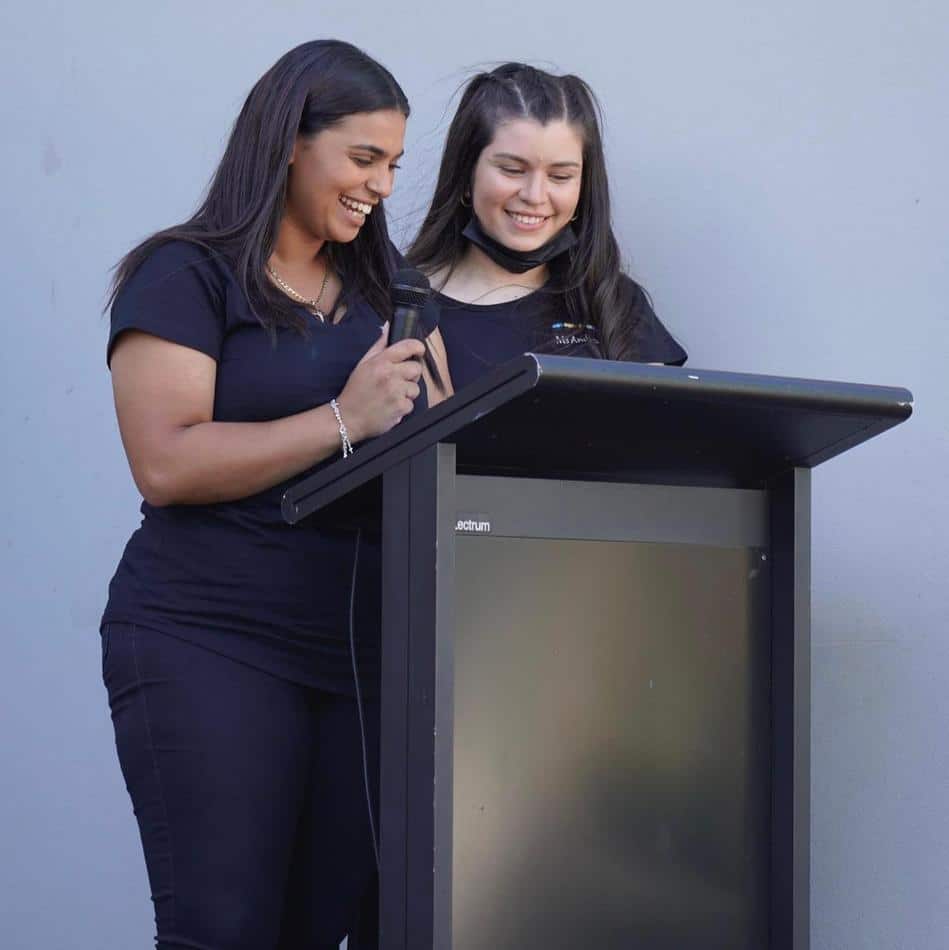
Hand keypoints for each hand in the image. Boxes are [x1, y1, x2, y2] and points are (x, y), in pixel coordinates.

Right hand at [335, 327, 424, 442]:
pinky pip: (411, 404)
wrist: (348, 418)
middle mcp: (389, 374)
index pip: (407, 347)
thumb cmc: (355, 390)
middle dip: (411, 375)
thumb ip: (379, 345)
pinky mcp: (400, 407)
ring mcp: (396, 391)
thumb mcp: (363, 364)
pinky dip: (403, 407)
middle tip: (399, 380)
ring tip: (391, 396)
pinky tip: (390, 406)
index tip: (419, 350)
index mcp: (381, 361)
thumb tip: (387, 327)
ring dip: (406, 393)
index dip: (418, 347)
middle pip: (417, 368)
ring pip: (415, 388)